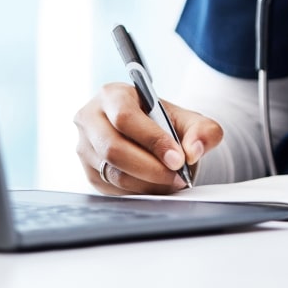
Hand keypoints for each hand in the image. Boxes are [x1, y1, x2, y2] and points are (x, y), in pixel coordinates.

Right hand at [73, 82, 223, 194]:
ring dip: (147, 183)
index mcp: (113, 95)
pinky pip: (112, 189)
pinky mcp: (89, 172)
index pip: (125, 117)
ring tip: (171, 182)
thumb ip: (203, 131)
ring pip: (113, 173)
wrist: (153, 139)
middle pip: (113, 149)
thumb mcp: (191, 121)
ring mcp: (85, 147)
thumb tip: (193, 151)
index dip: (152, 140)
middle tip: (177, 177)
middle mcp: (91, 118)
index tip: (178, 158)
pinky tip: (155, 186)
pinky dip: (138, 192)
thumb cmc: (167, 125)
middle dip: (150, 168)